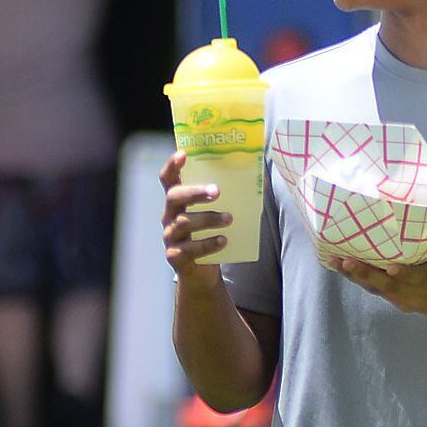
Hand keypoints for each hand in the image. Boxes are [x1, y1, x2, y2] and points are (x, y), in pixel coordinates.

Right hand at [161, 150, 234, 278]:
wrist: (201, 273)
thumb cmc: (209, 235)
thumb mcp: (213, 214)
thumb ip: (225, 197)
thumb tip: (258, 176)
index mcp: (177, 201)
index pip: (168, 179)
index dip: (172, 165)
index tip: (184, 154)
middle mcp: (169, 215)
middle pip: (174, 197)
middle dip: (195, 192)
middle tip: (217, 191)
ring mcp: (170, 236)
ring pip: (184, 222)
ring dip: (208, 218)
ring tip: (229, 218)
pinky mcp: (175, 256)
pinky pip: (189, 248)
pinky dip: (208, 244)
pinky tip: (223, 240)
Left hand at [325, 226, 426, 319]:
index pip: (419, 278)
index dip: (404, 274)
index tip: (390, 268)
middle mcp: (419, 294)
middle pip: (389, 287)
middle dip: (366, 274)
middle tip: (345, 261)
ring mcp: (408, 301)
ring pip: (378, 290)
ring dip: (357, 277)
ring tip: (335, 262)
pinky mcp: (401, 302)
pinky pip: (378, 291)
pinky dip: (361, 280)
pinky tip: (344, 268)